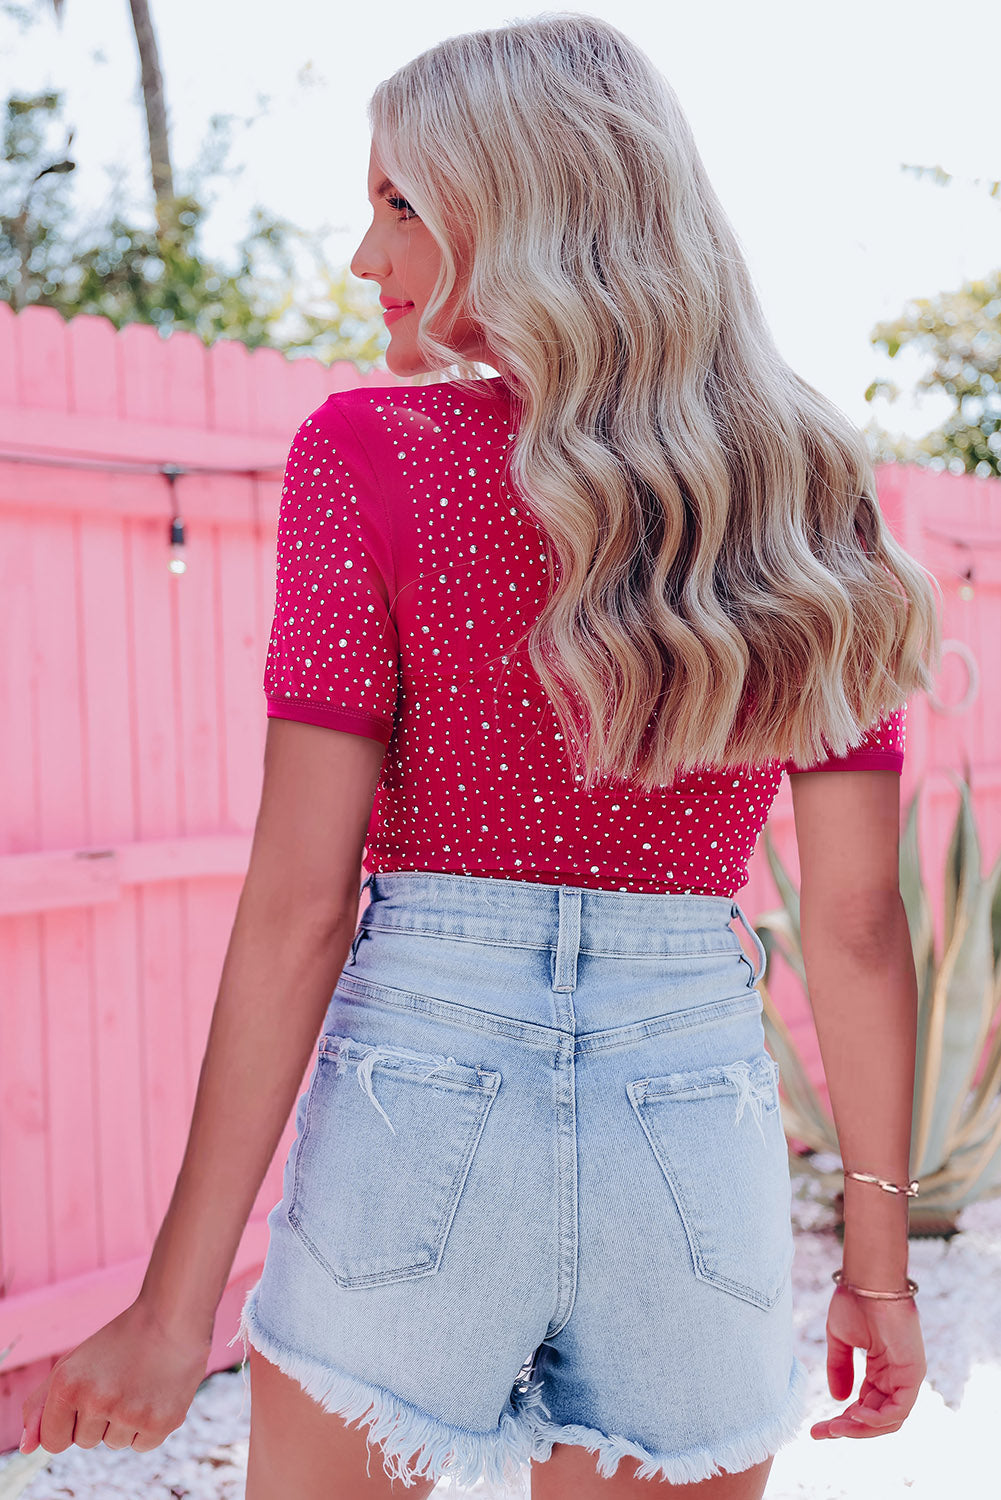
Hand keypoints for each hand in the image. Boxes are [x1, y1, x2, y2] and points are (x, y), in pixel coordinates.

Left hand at [19, 1298, 212, 1455]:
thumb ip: (40, 1405)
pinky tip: (155, 1394)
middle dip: (99, 1418)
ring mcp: (130, 1413)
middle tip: (119, 1381)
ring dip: (124, 1422)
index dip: (70, 1423)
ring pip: (114, 1444)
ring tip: (138, 1385)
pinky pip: (141, 1446)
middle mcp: (97, 1401)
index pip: (54, 1442)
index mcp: (68, 1385)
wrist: (171, 1318)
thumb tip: (27, 1448)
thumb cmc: (118, 1343)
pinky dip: (147, 1426)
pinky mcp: (161, 1421)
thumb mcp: (73, 1364)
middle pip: (86, 1442)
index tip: (87, 1399)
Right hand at [810, 1283, 925, 1439]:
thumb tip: (838, 1399)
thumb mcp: (840, 1340)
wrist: (867, 1279)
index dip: (843, 1420)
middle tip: (821, 1433)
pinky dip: (878, 1418)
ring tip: (836, 1426)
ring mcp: (906, 1376)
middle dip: (848, 1429)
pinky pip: (898, 1409)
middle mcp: (895, 1376)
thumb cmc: (854, 1301)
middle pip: (875, 1417)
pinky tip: (855, 1415)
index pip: (865, 1405)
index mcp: (881, 1369)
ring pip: (888, 1420)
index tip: (817, 1429)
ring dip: (860, 1428)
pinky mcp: (913, 1373)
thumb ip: (840, 1368)